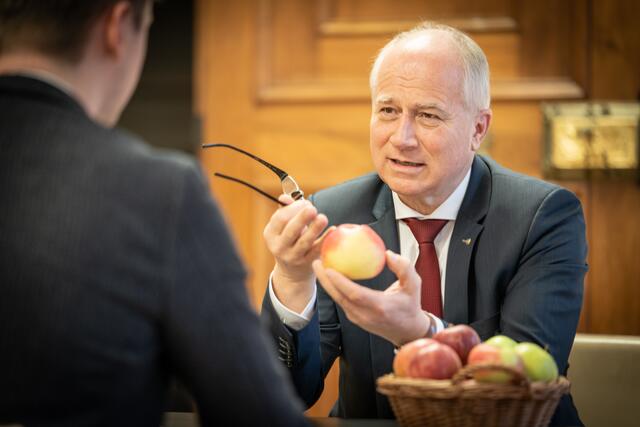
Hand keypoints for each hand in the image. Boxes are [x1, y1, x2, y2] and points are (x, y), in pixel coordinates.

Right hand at [263, 194, 331, 312]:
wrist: (292, 272)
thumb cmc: (289, 240)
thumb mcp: (283, 227)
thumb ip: (286, 210)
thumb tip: (285, 196)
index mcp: (270, 234)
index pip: (280, 218)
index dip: (293, 208)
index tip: (305, 203)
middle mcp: (279, 247)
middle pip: (291, 230)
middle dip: (302, 217)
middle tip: (312, 208)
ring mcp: (292, 257)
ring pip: (304, 242)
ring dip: (314, 229)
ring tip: (323, 218)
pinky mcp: (306, 263)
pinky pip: (317, 250)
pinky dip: (325, 239)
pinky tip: (333, 229)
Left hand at [312, 250, 429, 346]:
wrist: (408, 332)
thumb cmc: (411, 306)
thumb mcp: (414, 285)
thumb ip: (404, 268)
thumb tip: (387, 254)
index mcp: (379, 307)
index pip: (354, 294)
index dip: (340, 282)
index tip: (329, 268)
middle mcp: (365, 315)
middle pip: (339, 297)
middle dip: (325, 280)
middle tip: (317, 262)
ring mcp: (358, 318)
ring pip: (338, 300)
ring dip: (327, 284)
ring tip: (320, 266)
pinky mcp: (355, 319)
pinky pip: (341, 302)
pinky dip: (334, 289)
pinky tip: (330, 276)